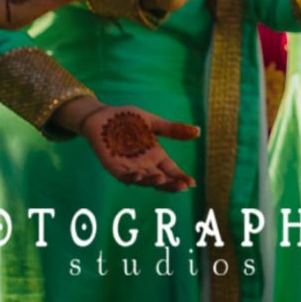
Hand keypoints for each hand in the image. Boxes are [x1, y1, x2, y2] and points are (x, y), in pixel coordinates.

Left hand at [73, 102, 199, 191]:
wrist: (103, 115)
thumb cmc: (128, 118)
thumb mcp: (154, 122)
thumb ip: (173, 129)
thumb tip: (198, 131)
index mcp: (156, 155)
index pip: (172, 170)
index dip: (181, 177)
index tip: (192, 183)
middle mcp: (144, 164)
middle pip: (161, 179)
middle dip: (171, 184)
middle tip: (183, 186)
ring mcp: (129, 166)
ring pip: (143, 180)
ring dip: (152, 181)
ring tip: (163, 180)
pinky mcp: (113, 166)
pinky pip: (123, 175)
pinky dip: (130, 177)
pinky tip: (138, 175)